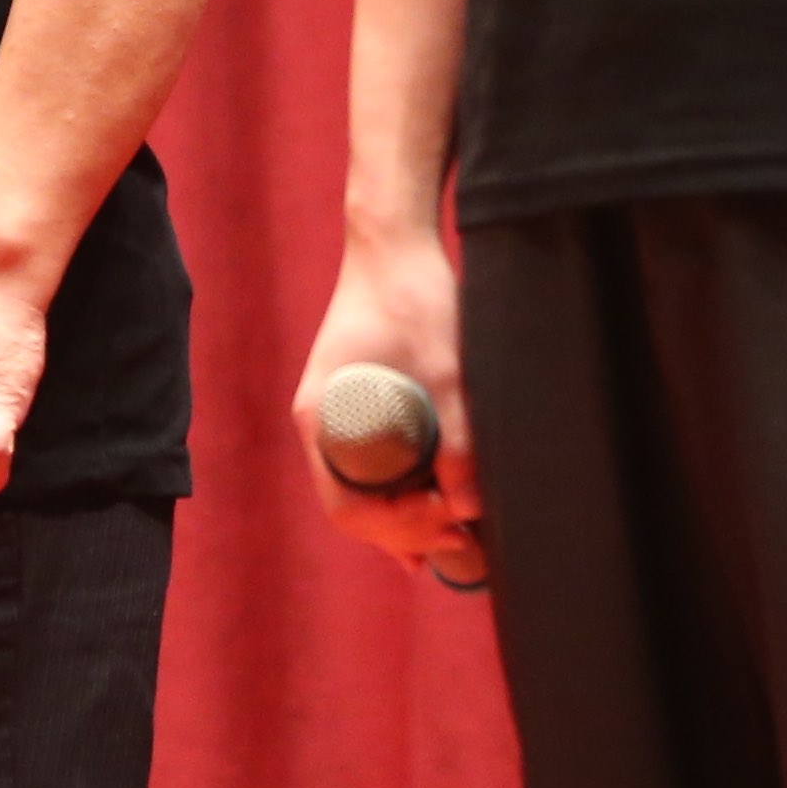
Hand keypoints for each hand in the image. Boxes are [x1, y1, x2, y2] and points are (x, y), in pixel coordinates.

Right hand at [297, 234, 484, 580]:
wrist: (395, 242)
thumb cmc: (413, 295)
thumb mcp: (442, 367)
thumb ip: (456, 436)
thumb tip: (469, 505)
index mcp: (319, 416)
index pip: (346, 504)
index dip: (395, 529)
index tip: (445, 522)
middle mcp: (317, 421)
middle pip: (352, 504)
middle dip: (403, 533)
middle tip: (459, 543)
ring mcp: (335, 412)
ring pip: (361, 487)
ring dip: (402, 520)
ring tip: (451, 545)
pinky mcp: (356, 402)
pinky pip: (368, 464)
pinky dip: (397, 494)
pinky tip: (430, 513)